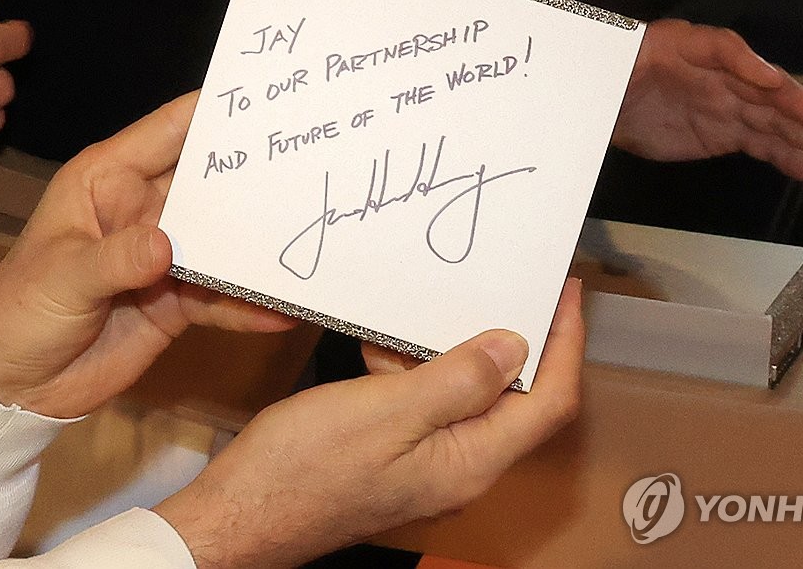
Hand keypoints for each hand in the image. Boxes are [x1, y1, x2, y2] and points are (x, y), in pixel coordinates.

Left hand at [0, 91, 296, 418]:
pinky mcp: (178, 302)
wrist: (12, 387)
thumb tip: (167, 246)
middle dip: (256, 177)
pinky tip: (285, 309)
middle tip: (314, 166)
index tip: (269, 101)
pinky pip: (222, 297)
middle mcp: (145, 209)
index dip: (215, 112)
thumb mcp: (60, 277)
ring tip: (312, 237)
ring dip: (260, 244)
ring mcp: (165, 257)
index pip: (170, 131)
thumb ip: (114, 259)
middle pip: (209, 184)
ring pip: (223, 241)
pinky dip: (250, 304)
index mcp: (110, 181)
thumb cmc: (20, 312)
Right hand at [154, 279, 584, 567]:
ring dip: (450, 355)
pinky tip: (381, 354)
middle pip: (515, 400)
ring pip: (467, 398)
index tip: (565, 292)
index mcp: (469, 462)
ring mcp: (429, 466)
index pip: (547, 401)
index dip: (564, 344)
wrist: (237, 516)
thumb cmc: (303, 468)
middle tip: (501, 288)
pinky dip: (414, 372)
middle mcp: (459, 469)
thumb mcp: (385, 411)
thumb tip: (515, 347)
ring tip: (418, 323)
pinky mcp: (398, 458)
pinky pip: (427, 406)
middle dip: (510, 342)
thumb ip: (458, 380)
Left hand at [611, 19, 802, 184]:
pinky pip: (763, 147)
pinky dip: (789, 160)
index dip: (785, 94)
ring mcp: (730, 111)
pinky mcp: (724, 137)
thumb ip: (722, 52)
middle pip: (775, 104)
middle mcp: (734, 82)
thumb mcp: (669, 42)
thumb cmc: (634, 58)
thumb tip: (766, 74)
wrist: (605, 94)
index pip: (761, 76)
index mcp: (722, 57)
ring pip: (775, 129)